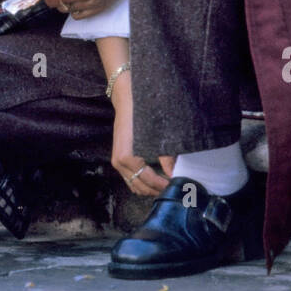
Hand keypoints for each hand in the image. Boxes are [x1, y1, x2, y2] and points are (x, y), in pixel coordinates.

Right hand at [110, 73, 167, 197]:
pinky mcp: (117, 159)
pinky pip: (129, 179)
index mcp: (127, 158)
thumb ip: (165, 156)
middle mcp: (119, 163)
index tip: (174, 186)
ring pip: (133, 185)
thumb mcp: (156, 135)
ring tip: (164, 185)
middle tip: (171, 188)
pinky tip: (153, 179)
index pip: (148, 180)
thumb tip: (174, 173)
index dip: (162, 185)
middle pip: (140, 186)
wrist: (127, 100)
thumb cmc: (141, 115)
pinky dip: (140, 182)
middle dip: (156, 189)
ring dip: (148, 188)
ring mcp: (116, 162)